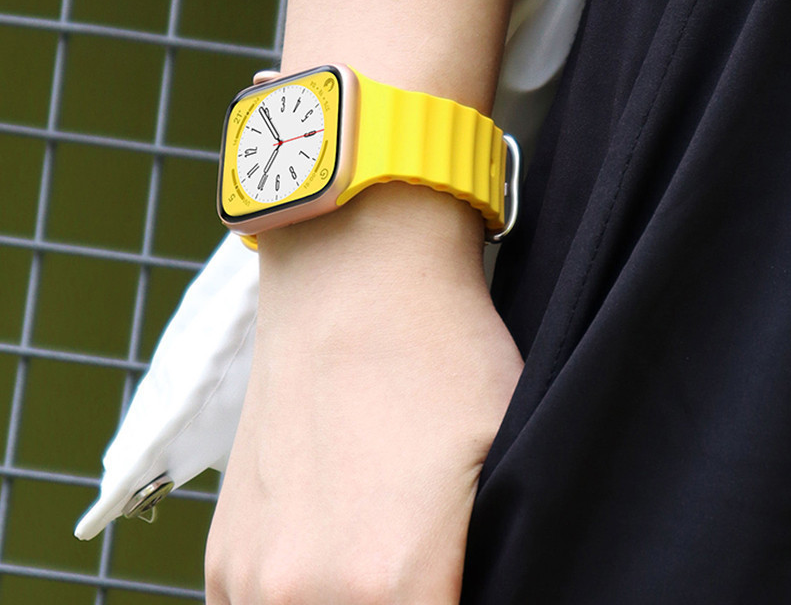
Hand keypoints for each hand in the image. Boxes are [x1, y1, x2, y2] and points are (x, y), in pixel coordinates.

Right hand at [204, 185, 522, 603]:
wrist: (351, 280)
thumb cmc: (440, 357)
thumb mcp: (506, 460)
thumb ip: (497, 557)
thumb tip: (488, 586)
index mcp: (393, 583)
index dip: (466, 603)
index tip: (466, 576)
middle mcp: (304, 596)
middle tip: (432, 569)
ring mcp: (250, 577)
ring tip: (379, 559)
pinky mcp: (222, 551)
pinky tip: (330, 561)